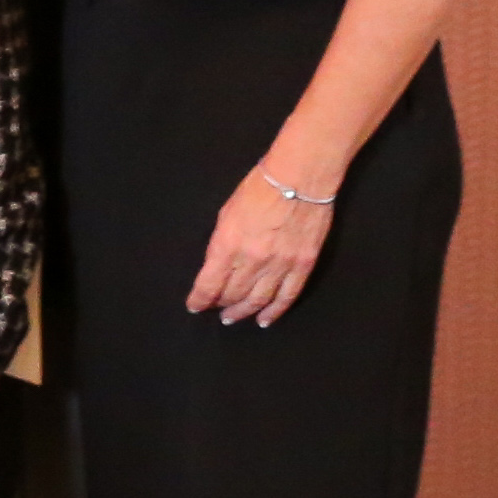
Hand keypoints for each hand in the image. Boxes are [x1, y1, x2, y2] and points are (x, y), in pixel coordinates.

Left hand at [188, 161, 334, 328]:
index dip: (200, 299)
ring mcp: (280, 264)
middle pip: (233, 294)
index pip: (209, 283)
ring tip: (233, 318)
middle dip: (221, 304)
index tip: (194, 306)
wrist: (300, 178)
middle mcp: (253, 259)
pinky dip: (275, 311)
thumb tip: (217, 267)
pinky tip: (265, 319)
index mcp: (228, 244)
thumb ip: (221, 244)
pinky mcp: (303, 265)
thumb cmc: (257, 189)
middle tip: (216, 310)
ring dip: (244, 312)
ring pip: (259, 299)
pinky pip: (287, 295)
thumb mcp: (226, 214)